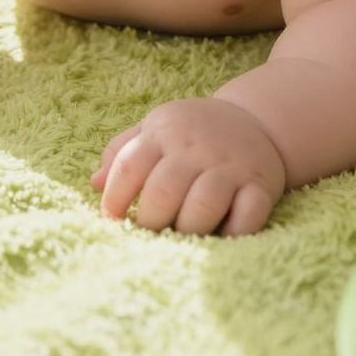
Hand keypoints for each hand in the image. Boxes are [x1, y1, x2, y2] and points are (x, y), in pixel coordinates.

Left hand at [91, 97, 286, 236]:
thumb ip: (122, 152)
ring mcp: (231, 166)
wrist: (257, 120)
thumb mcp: (154, 129)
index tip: (113, 220)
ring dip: (187, 230)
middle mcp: (196, 148)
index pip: (129, 167)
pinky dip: (232, 234)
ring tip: (181, 235)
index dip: (114, 199)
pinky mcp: (261, 184)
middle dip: (150, 222)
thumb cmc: (192, 133)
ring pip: (203, 207)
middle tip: (150, 232)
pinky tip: (220, 236)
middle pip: (164, 192)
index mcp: (163, 133)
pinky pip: (247, 216)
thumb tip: (94, 183)